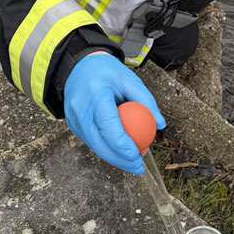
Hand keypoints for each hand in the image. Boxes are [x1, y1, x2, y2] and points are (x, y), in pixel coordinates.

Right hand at [64, 52, 164, 173]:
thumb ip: (146, 100)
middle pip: (100, 143)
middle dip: (120, 160)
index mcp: (95, 95)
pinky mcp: (73, 125)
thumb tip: (160, 124)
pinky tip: (120, 151)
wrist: (78, 66)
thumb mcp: (129, 79)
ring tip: (133, 161)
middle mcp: (80, 109)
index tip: (138, 155)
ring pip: (95, 146)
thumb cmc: (106, 71)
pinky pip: (91, 141)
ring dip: (114, 157)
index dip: (123, 145)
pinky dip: (106, 147)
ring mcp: (74, 119)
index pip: (109, 127)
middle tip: (138, 167)